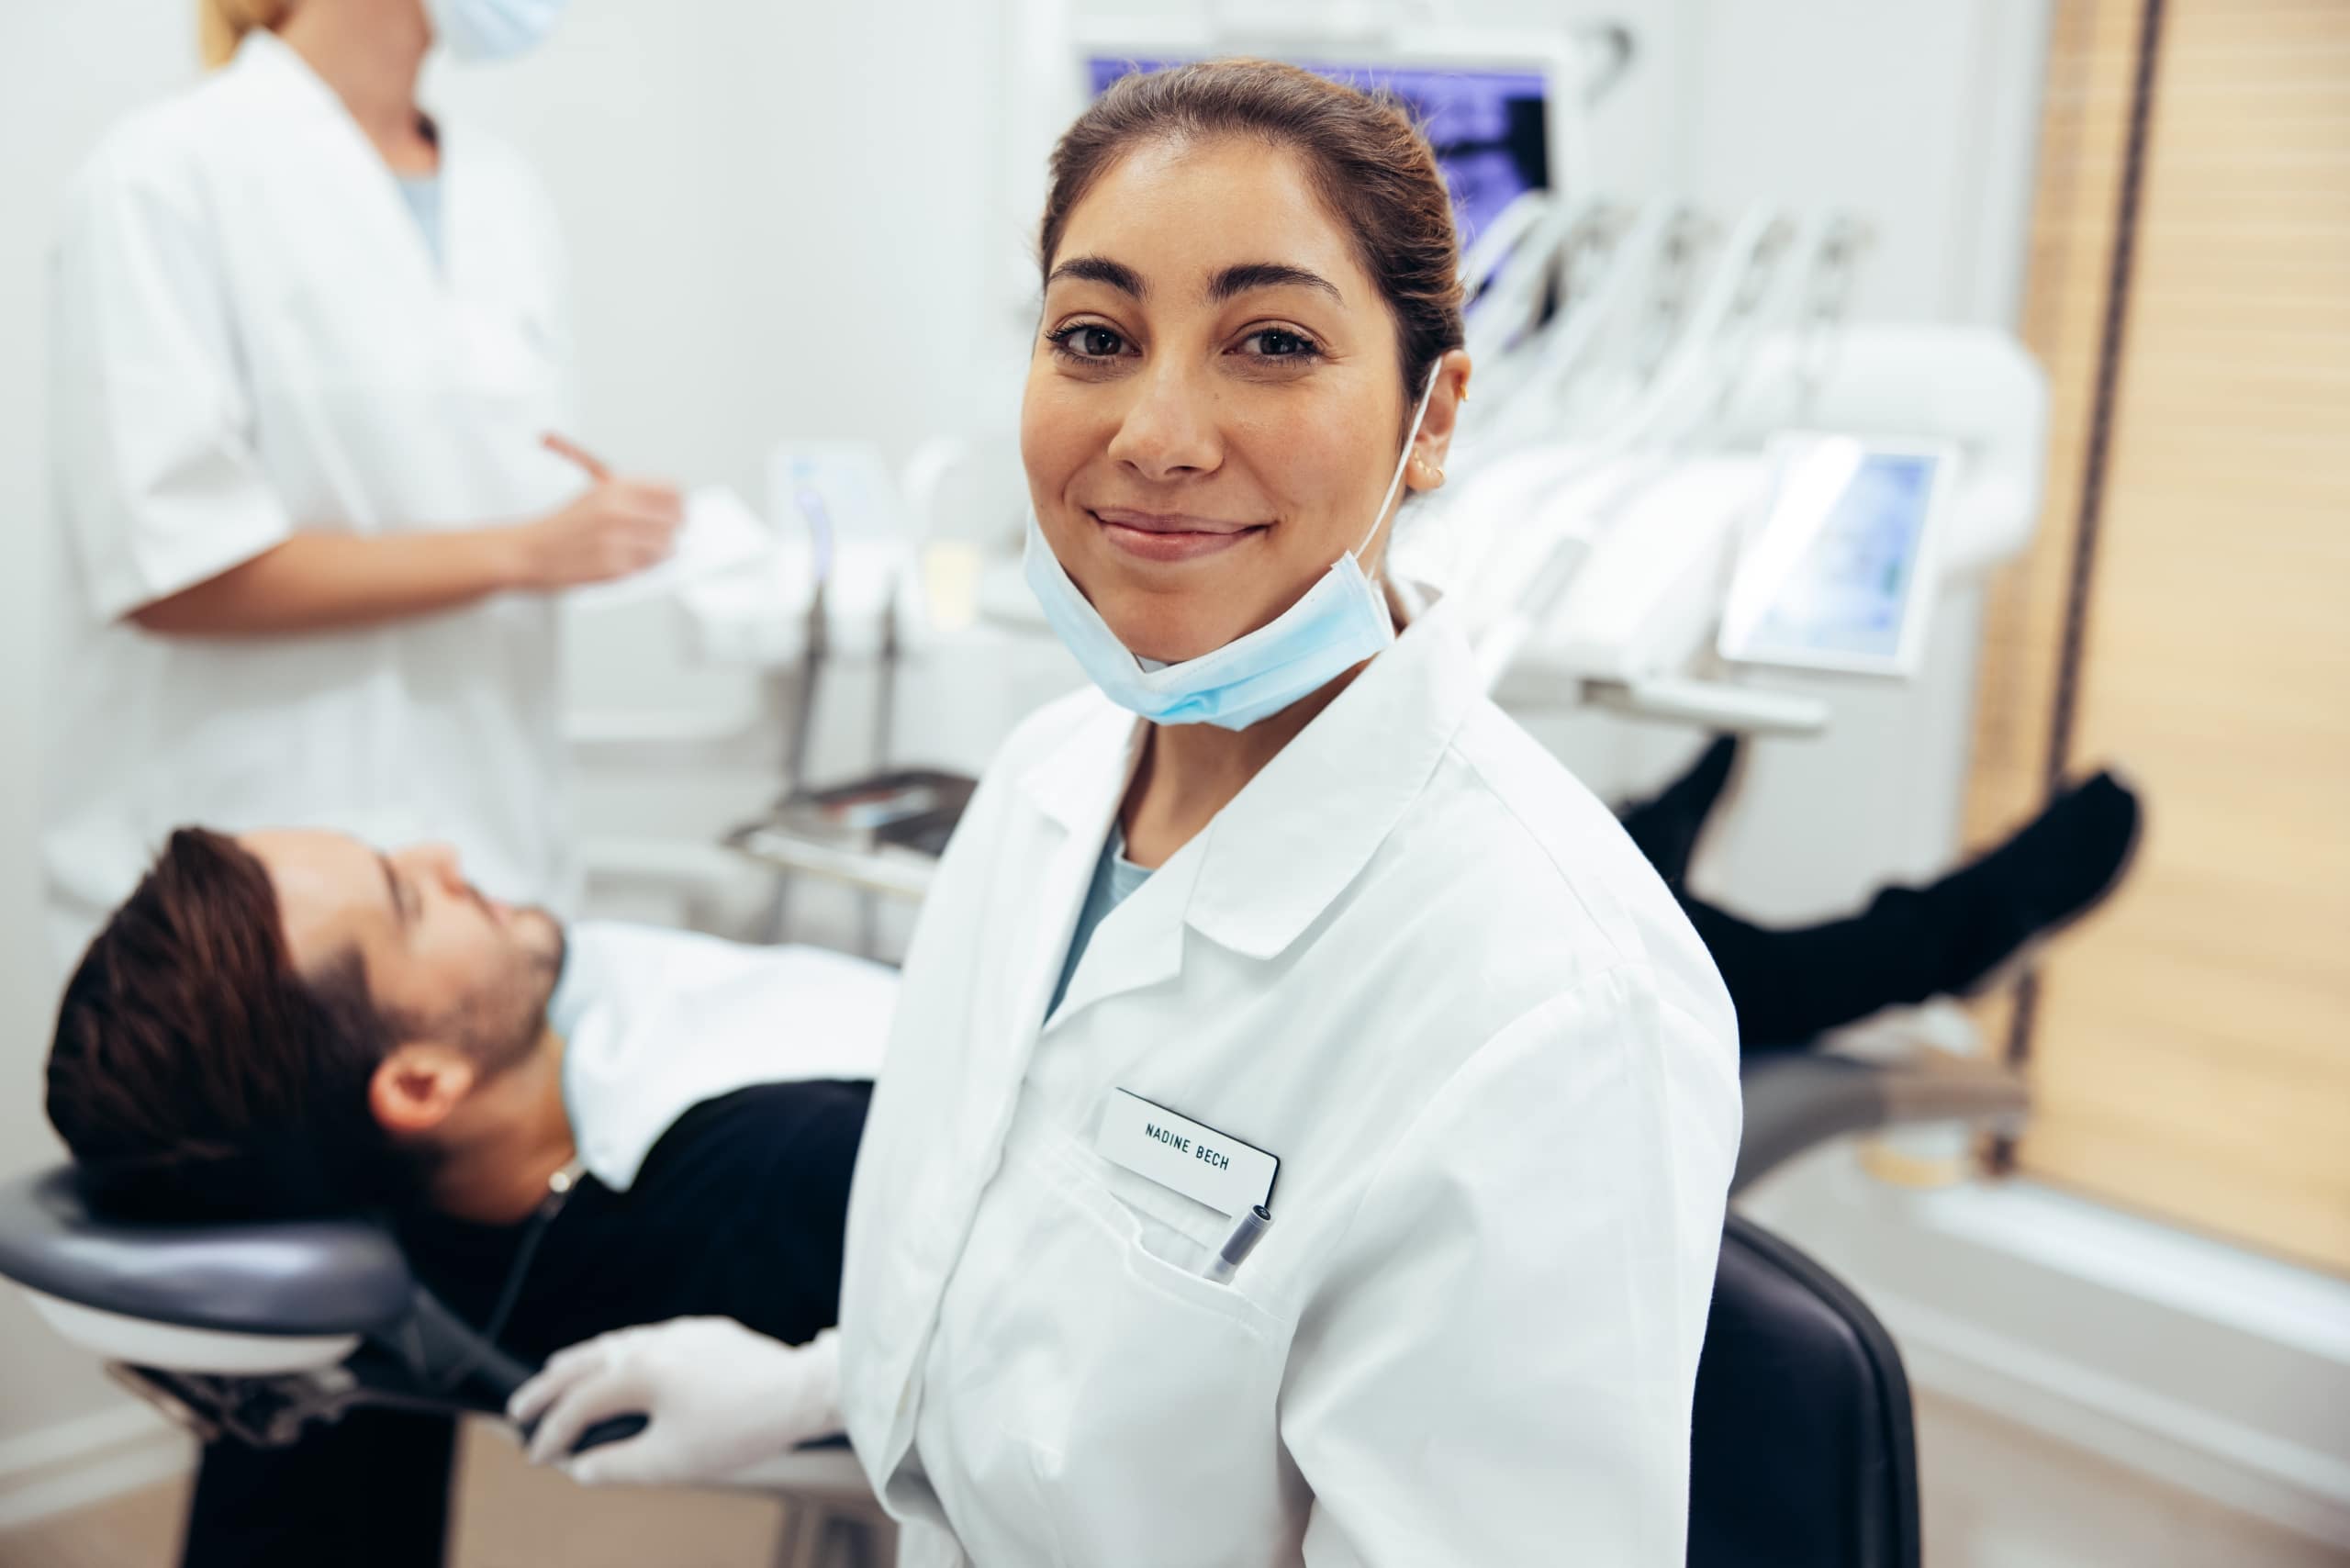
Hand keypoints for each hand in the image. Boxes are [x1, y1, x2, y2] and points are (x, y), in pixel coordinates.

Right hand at [508, 433, 683, 590]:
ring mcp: (617, 539)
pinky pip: (648, 567)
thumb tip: (670, 506)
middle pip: (675, 519)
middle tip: (666, 537)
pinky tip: (630, 563)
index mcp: (615, 487)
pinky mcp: (614, 565)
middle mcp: (619, 509)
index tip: (678, 513)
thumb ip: (631, 497)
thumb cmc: (561, 526)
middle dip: (674, 530)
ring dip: (662, 552)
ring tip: (646, 552)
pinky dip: (645, 567)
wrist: (528, 552)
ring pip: (667, 546)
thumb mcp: (593, 495)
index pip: (672, 491)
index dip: (679, 505)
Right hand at [509, 1319, 840, 1487]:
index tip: (538, 1459)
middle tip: (520, 1408)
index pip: (580, 1404)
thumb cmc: (740, 1429)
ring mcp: (681, 1332)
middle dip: (549, 1385)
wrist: (803, 1391)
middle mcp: (654, 1342)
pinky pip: (649, 1338)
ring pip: (617, 1342)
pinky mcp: (706, 1331)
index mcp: (640, 1372)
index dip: (553, 1435)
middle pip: (586, 1361)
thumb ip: (617, 1466)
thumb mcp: (671, 1462)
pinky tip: (623, 1363)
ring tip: (558, 1373)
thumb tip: (580, 1468)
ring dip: (582, 1360)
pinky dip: (621, 1352)